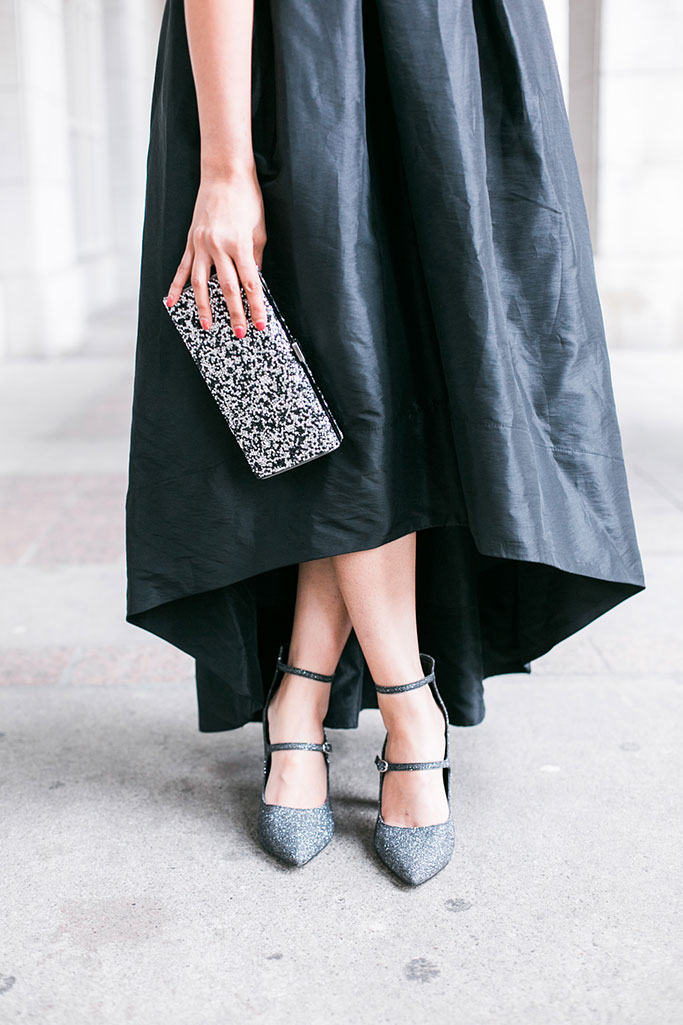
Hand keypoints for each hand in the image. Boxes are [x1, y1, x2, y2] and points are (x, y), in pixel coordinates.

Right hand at [164, 167, 267, 335]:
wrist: (224, 174)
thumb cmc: (246, 199)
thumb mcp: (259, 230)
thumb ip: (255, 257)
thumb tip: (254, 280)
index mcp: (239, 245)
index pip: (250, 284)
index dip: (255, 307)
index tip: (259, 324)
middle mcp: (218, 247)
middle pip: (227, 288)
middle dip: (234, 313)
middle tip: (239, 333)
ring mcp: (201, 244)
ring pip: (200, 283)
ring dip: (204, 307)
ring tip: (208, 325)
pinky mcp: (191, 241)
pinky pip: (182, 268)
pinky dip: (177, 287)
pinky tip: (173, 303)